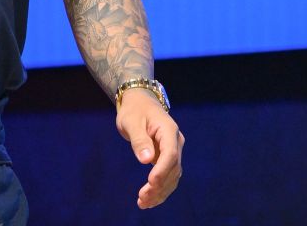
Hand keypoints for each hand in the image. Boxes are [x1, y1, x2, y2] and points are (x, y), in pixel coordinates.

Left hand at [116, 89, 183, 208]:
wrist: (140, 103)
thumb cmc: (134, 110)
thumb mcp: (131, 122)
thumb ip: (139, 140)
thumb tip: (146, 160)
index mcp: (168, 130)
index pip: (170, 154)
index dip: (162, 170)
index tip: (151, 183)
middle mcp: (175, 142)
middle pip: (173, 168)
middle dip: (159, 186)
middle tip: (142, 199)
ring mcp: (174, 150)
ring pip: (173, 176)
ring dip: (160, 191)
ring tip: (143, 203)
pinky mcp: (168, 157)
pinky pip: (168, 176)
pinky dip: (161, 188)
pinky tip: (149, 199)